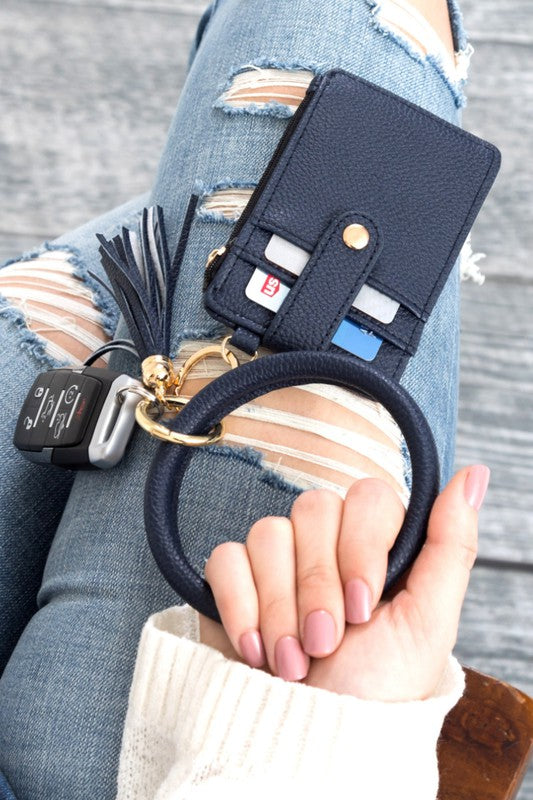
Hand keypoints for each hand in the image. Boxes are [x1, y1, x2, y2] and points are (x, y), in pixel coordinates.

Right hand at [200, 465, 488, 700]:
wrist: (310, 742)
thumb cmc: (378, 688)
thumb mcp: (428, 622)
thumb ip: (452, 545)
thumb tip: (474, 474)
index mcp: (376, 545)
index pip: (367, 497)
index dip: (360, 548)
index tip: (363, 609)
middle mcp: (326, 543)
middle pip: (312, 509)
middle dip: (317, 586)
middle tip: (325, 643)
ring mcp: (278, 558)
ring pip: (268, 532)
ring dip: (279, 607)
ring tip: (292, 662)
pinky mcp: (234, 578)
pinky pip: (226, 557)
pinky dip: (239, 606)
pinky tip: (255, 649)